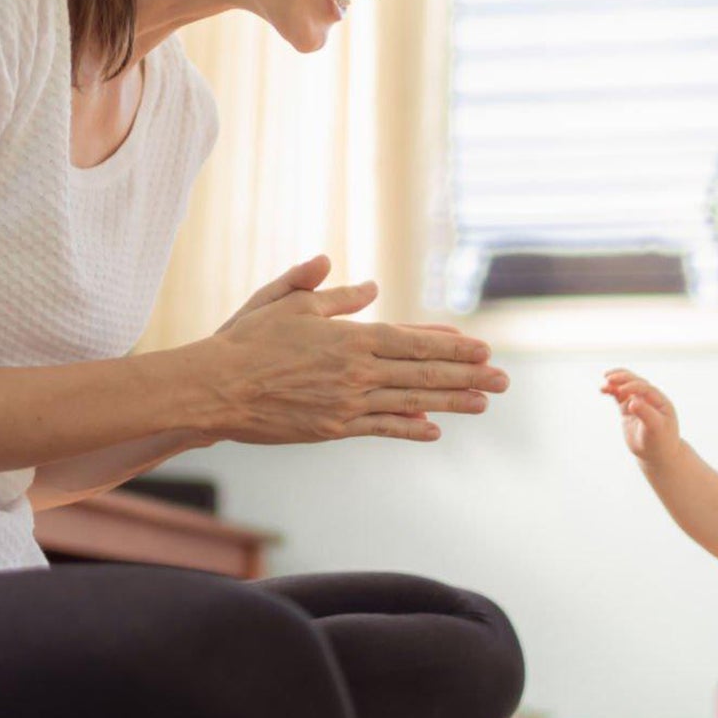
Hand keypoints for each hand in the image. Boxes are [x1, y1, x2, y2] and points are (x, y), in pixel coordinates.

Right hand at [205, 256, 508, 444]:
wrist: (213, 389)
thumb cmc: (246, 339)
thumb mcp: (288, 302)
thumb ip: (331, 292)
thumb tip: (370, 286)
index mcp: (351, 338)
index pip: (414, 341)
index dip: (452, 346)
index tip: (483, 348)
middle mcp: (357, 372)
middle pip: (424, 374)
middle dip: (468, 376)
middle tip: (504, 380)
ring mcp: (347, 404)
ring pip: (410, 403)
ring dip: (451, 403)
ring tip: (483, 404)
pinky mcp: (333, 428)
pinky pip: (380, 429)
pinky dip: (409, 429)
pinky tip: (433, 430)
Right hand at [601, 368, 681, 463]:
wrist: (658, 455)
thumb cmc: (660, 442)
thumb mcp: (655, 429)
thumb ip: (645, 413)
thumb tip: (632, 402)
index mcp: (660, 401)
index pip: (645, 388)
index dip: (632, 386)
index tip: (621, 391)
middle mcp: (650, 399)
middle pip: (635, 382)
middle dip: (622, 378)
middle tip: (609, 377)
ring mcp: (639, 403)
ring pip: (625, 387)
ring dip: (615, 383)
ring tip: (603, 385)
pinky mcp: (628, 410)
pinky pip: (619, 397)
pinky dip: (612, 391)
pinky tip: (603, 389)